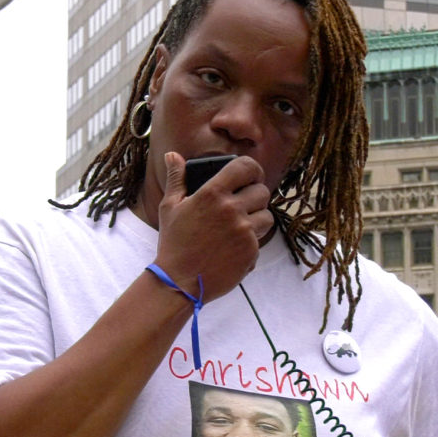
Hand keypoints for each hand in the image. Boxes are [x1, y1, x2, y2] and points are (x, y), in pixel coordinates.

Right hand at [152, 152, 271, 302]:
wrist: (179, 282)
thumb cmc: (173, 243)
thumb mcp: (170, 207)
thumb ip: (177, 178)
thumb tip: (173, 155)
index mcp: (212, 193)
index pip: (246, 167)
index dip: (252, 169)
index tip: (249, 177)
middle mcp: (231, 209)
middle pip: (262, 192)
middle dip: (254, 197)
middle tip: (241, 206)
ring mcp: (244, 231)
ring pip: (267, 216)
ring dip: (256, 220)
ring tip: (238, 229)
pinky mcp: (251, 251)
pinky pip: (261, 240)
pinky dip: (251, 243)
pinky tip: (232, 248)